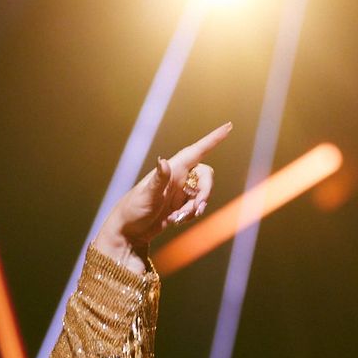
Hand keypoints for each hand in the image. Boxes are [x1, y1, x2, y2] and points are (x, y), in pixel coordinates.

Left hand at [94, 122, 231, 264]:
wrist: (128, 232)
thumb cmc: (133, 210)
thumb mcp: (146, 196)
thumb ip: (158, 179)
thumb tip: (163, 161)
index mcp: (172, 169)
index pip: (197, 151)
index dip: (213, 139)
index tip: (229, 126)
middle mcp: (178, 177)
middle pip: (206, 176)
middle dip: (206, 193)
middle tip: (197, 209)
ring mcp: (180, 191)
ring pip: (203, 194)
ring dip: (196, 208)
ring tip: (177, 218)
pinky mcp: (180, 205)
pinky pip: (197, 207)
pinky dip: (191, 215)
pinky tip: (175, 220)